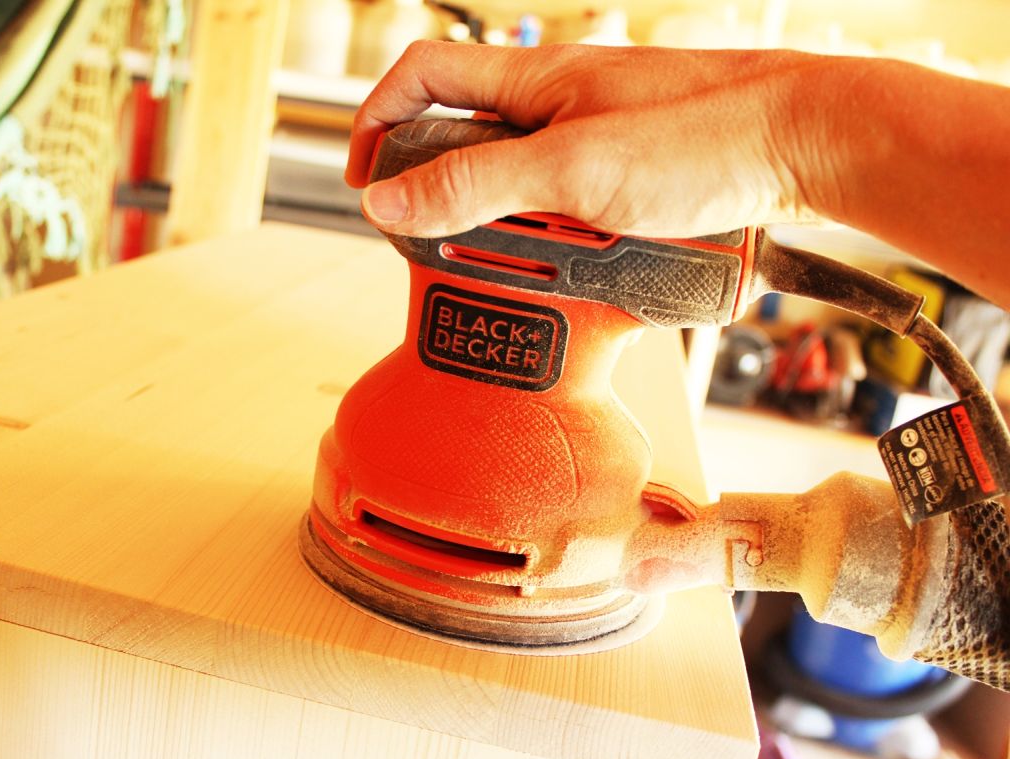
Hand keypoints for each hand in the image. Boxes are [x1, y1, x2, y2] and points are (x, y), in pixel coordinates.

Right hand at [346, 42, 831, 237]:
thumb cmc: (708, 135)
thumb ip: (476, 184)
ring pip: (520, 187)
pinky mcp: (632, 178)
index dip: (378, 120)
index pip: (424, 76)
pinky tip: (587, 262)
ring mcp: (597, 141)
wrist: (813, 146)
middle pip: (465, 142)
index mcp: (534, 79)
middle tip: (453, 246)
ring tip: (538, 262)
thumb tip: (388, 198)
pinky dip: (567, 241)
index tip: (366, 179)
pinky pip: (573, 211)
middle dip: (451, 199)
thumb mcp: (572, 169)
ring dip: (516, 232)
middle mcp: (559, 104)